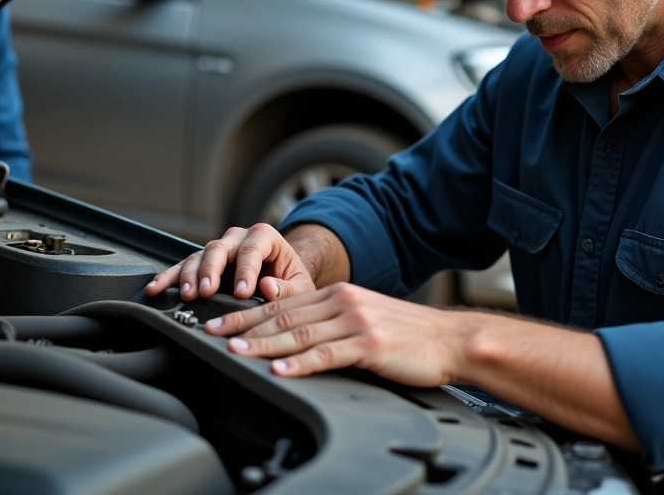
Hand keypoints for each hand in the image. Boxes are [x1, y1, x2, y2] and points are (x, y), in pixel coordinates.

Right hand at [145, 223, 315, 301]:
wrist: (282, 278)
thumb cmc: (291, 281)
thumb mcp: (299, 286)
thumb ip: (287, 288)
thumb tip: (268, 287)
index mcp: (265, 237)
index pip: (252, 249)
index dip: (246, 271)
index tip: (243, 293)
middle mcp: (238, 238)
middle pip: (219, 249)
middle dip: (211, 270)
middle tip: (207, 292)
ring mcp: (218, 251)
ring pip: (198, 257)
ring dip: (189, 276)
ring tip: (187, 295)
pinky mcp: (203, 265)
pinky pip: (181, 268)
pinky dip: (168, 278)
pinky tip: (156, 288)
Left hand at [204, 282, 471, 386]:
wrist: (451, 340)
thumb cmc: (410, 335)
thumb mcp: (366, 316)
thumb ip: (332, 319)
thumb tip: (295, 332)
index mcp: (341, 295)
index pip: (284, 304)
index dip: (247, 312)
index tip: (219, 321)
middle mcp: (345, 302)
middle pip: (285, 316)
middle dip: (244, 325)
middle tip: (212, 333)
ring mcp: (358, 322)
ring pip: (300, 333)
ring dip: (264, 344)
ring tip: (236, 350)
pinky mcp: (371, 346)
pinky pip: (327, 354)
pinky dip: (301, 363)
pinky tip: (281, 368)